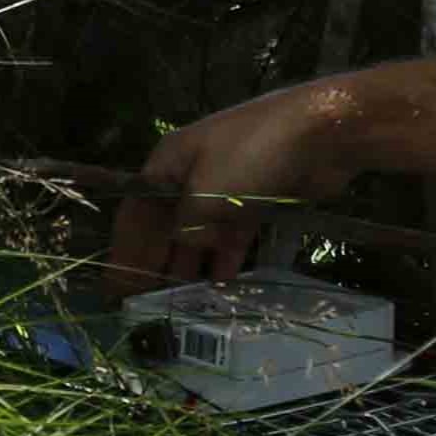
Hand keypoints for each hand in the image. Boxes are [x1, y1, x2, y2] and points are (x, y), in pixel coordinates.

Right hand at [118, 85, 347, 285]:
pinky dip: (225, 256)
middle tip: (145, 303)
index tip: (116, 288)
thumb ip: (185, 229)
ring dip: (190, 264)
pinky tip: (222, 282)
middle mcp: (191, 173)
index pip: (136, 212)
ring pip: (199, 232)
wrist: (319, 132)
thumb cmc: (253, 156)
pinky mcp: (257, 198)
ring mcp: (226, 185)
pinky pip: (232, 233)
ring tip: (181, 301)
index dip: (125, 250)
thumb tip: (179, 251)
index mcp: (169, 162)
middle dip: (155, 261)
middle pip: (165, 224)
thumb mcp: (207, 194)